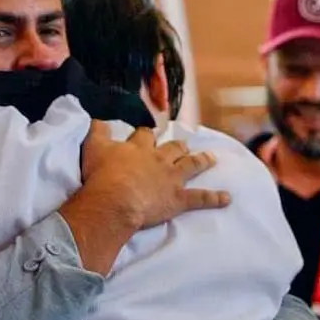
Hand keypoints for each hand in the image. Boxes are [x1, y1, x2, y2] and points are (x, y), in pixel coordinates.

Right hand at [80, 122, 229, 229]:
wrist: (115, 200)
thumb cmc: (102, 175)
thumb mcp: (92, 147)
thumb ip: (96, 131)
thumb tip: (97, 119)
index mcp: (139, 148)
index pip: (145, 136)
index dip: (146, 135)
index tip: (147, 135)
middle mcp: (159, 159)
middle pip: (173, 148)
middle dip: (178, 146)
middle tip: (183, 144)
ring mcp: (171, 179)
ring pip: (191, 166)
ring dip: (201, 161)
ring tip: (211, 158)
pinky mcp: (178, 199)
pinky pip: (200, 198)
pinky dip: (215, 198)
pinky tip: (227, 198)